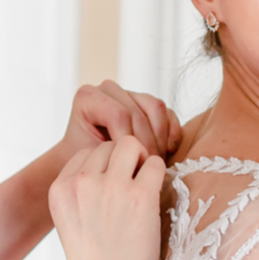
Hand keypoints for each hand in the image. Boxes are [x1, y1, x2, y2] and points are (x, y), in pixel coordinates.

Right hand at [48, 137, 166, 259]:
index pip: (86, 155)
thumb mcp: (71, 222)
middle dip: (124, 161)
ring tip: (145, 188)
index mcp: (60, 189)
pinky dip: (159, 174)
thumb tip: (108, 170)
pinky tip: (156, 196)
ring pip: (131, 145)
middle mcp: (81, 182)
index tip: (113, 190)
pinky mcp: (139, 196)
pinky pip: (156, 163)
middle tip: (133, 186)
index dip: (105, 168)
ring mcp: (110, 187)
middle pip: (108, 146)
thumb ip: (80, 194)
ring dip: (142, 161)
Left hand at [60, 81, 181, 162]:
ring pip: (156, 109)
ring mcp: (130, 94)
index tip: (130, 165)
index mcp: (87, 98)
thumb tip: (134, 161)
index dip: (128, 142)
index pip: (118, 114)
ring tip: (153, 163)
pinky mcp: (148, 102)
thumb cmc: (87, 163)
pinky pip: (168, 113)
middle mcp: (108, 90)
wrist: (93, 165)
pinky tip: (166, 153)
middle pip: (138, 113)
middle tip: (146, 169)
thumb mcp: (90, 160)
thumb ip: (107, 155)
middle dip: (145, 145)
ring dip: (159, 140)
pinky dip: (171, 135)